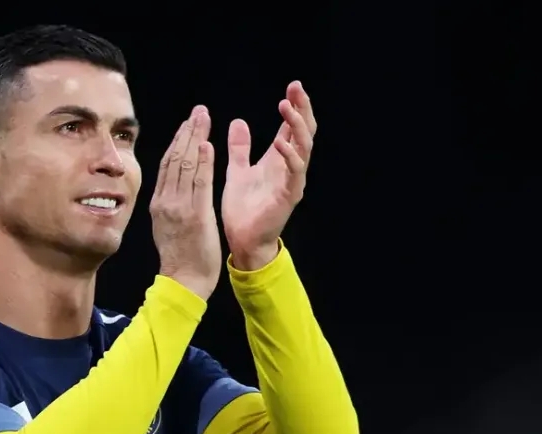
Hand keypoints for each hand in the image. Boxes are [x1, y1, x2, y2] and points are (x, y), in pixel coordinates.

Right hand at [150, 105, 221, 299]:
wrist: (184, 281)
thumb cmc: (181, 257)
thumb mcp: (168, 225)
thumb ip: (171, 203)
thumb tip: (174, 185)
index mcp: (159, 203)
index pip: (167, 164)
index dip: (178, 141)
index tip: (188, 123)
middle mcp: (165, 201)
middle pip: (175, 158)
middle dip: (187, 132)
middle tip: (198, 112)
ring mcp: (178, 207)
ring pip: (185, 165)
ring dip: (195, 139)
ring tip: (203, 119)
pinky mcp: (194, 215)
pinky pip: (198, 184)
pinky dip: (203, 163)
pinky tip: (207, 145)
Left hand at [221, 81, 317, 269]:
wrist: (242, 239)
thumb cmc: (243, 208)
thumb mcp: (238, 170)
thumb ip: (240, 148)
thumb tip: (238, 121)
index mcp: (279, 159)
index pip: (292, 127)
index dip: (295, 106)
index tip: (293, 86)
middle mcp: (290, 167)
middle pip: (304, 131)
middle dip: (302, 108)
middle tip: (297, 88)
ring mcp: (293, 181)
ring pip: (304, 147)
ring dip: (297, 125)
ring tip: (287, 106)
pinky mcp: (289, 196)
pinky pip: (294, 172)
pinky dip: (289, 155)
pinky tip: (280, 142)